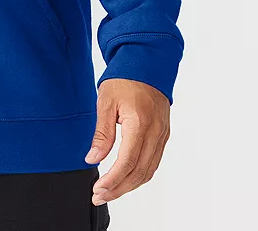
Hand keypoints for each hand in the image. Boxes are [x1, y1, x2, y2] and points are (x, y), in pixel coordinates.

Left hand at [84, 78, 170, 206]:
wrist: (147, 62)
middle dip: (119, 188)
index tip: (98, 189)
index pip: (127, 162)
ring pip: (148, 171)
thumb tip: (93, 158)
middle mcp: (156, 133)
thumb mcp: (106, 101)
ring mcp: (162, 135)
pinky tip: (126, 178)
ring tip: (110, 191)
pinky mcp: (164, 135)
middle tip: (100, 195)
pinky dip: (140, 174)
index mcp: (140, 123)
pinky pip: (154, 162)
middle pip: (139, 172)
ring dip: (129, 185)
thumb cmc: (125, 78)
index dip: (113, 180)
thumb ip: (102, 133)